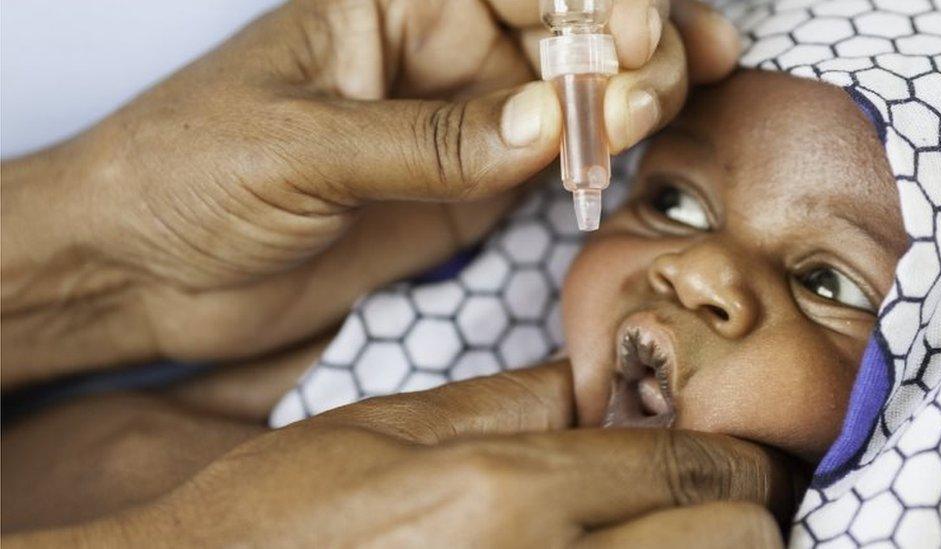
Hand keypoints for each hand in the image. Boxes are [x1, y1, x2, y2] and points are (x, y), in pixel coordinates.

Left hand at [1, 0, 740, 382]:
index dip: (585, 0)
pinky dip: (598, 158)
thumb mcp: (300, 146)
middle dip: (628, 42)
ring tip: (681, 100)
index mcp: (389, 4)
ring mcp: (455, 126)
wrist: (145, 269)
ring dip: (632, 91)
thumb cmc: (186, 173)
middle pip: (560, 29)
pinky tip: (641, 147)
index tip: (629, 38)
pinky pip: (546, 168)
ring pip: (568, 95)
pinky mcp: (460, 194)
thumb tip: (547, 126)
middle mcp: (432, 54)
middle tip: (666, 79)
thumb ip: (429, 141)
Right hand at [70, 362, 792, 547]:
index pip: (683, 463)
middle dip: (739, 511)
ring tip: (657, 531)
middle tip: (706, 497)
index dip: (735, 453)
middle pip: (733, 541)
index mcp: (503, 491)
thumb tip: (593, 383)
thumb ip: (506, 400)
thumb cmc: (274, 517)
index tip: (741, 450)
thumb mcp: (382, 429)